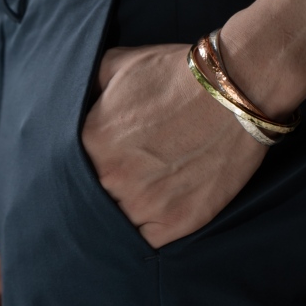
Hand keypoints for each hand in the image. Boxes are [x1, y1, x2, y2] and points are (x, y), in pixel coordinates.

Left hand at [82, 44, 268, 248]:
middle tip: (127, 177)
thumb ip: (86, 85)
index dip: (86, 166)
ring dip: (126, 211)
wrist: (233, 92)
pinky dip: (148, 231)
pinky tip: (157, 211)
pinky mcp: (178, 221)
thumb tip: (73, 100)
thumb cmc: (178, 76)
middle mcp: (112, 177)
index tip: (100, 164)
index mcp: (91, 140)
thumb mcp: (118, 63)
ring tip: (145, 193)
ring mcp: (146, 203)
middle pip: (95, 196)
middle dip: (106, 187)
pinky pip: (148, 242)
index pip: (72, 167)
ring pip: (118, 222)